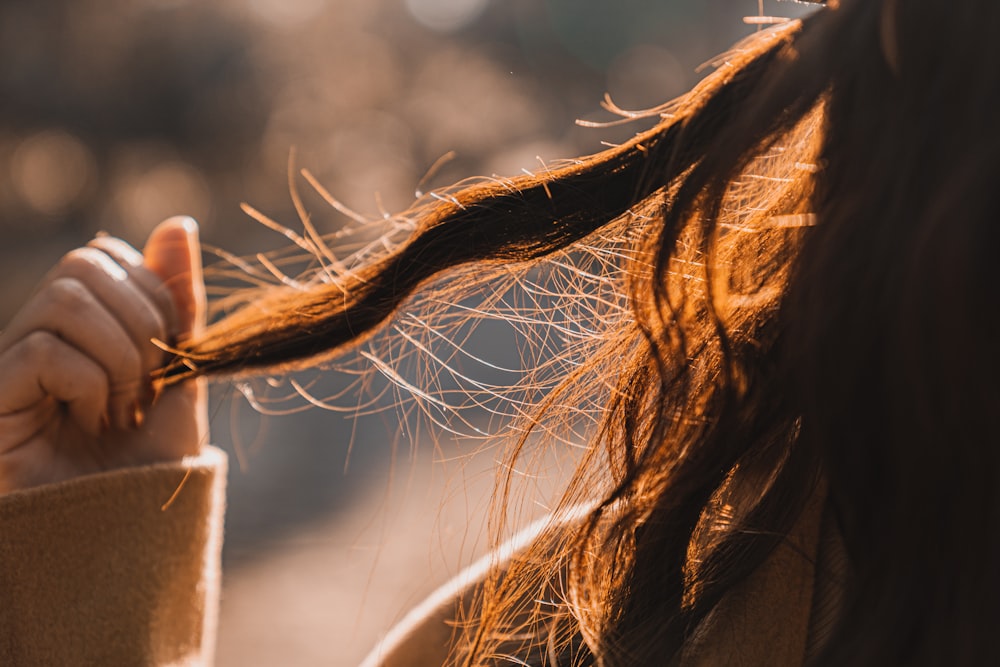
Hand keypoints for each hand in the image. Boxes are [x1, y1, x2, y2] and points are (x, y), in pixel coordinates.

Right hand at [0, 217, 206, 492]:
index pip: (108, 254)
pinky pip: (44, 349)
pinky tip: (90, 423)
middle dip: (142, 324)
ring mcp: (8, 364)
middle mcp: (36, 334)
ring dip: (120, 357)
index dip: (155, 296)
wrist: (126, 536)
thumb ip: (177, 301)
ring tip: (119, 411)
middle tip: (145, 389)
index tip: (169, 360)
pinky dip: (90, 385)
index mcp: (81, 325)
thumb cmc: (151, 461)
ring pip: (67, 299)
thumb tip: (179, 223)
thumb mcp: (180, 373)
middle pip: (85, 263)